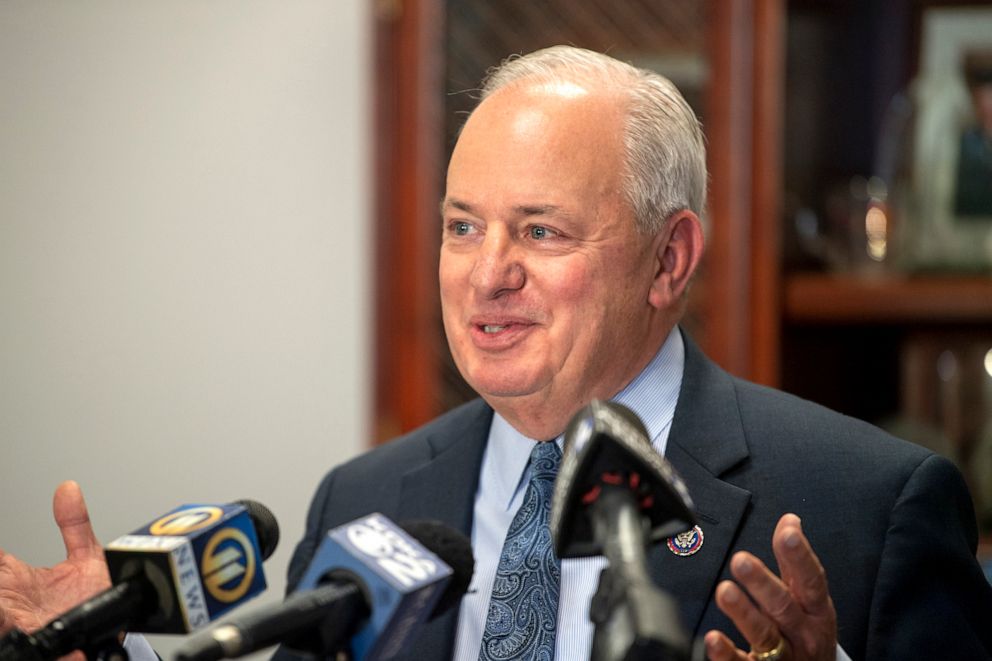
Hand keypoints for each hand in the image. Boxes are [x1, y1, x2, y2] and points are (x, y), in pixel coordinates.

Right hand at [0, 481, 111, 636]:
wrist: (114, 629)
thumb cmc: (94, 600)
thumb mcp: (86, 557)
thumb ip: (75, 525)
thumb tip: (68, 488)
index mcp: (16, 579)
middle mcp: (10, 600)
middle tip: (2, 580)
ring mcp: (16, 620)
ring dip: (0, 607)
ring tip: (3, 604)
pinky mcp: (31, 637)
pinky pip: (10, 632)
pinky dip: (8, 625)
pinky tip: (12, 618)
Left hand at [704, 513, 835, 660]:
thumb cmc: (808, 633)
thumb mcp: (811, 600)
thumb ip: (796, 563)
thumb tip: (790, 521)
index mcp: (815, 610)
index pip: (811, 579)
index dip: (800, 556)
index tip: (787, 533)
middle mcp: (802, 632)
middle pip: (783, 606)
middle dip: (762, 583)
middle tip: (741, 561)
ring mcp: (784, 655)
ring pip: (764, 634)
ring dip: (743, 613)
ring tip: (725, 592)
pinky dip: (727, 653)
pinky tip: (713, 640)